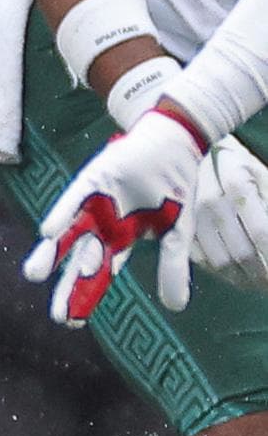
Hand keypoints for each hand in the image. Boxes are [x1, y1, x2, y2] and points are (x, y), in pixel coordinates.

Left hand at [31, 108, 202, 323]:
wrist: (173, 147)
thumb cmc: (171, 190)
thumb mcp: (176, 234)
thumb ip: (172, 268)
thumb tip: (175, 307)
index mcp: (119, 240)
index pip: (99, 274)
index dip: (86, 296)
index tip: (72, 321)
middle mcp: (101, 226)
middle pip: (81, 262)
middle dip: (70, 287)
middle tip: (57, 316)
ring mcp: (94, 204)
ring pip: (68, 233)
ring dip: (52, 252)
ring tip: (34, 275)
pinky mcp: (92, 181)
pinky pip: (74, 200)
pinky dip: (63, 214)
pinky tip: (47, 231)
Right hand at [184, 137, 267, 296]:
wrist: (194, 153)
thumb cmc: (238, 167)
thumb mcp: (261, 177)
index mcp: (237, 183)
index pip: (262, 232)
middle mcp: (209, 201)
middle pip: (242, 253)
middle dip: (262, 274)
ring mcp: (189, 215)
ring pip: (221, 262)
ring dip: (244, 279)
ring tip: (258, 282)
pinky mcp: (176, 227)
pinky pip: (201, 260)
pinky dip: (223, 273)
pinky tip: (238, 275)